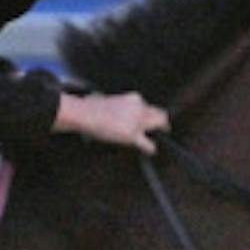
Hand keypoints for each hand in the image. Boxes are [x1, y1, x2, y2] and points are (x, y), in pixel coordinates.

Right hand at [54, 90, 169, 154]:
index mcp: (133, 98)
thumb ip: (113, 104)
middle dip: (162, 120)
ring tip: (162, 136)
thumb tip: (106, 106)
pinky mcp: (132, 135)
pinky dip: (150, 148)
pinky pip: (148, 143)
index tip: (148, 117)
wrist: (85, 113)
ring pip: (159, 124)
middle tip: (164, 127)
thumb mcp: (105, 100)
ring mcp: (137, 122)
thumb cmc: (89, 107)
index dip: (148, 113)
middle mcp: (139, 108)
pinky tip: (151, 151)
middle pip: (159, 113)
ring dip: (161, 130)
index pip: (147, 105)